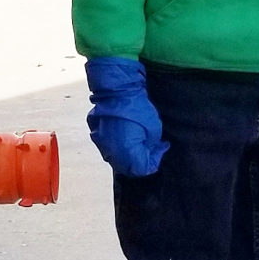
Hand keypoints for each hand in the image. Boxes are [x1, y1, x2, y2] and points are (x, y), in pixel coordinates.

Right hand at [84, 56, 165, 176]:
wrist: (117, 90)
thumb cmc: (137, 108)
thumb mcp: (154, 128)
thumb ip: (152, 145)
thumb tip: (151, 148)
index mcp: (125, 154)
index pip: (142, 168)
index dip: (155, 160)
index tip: (162, 148)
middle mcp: (110, 153)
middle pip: (128, 167)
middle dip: (142, 161)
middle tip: (152, 149)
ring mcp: (101, 144)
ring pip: (116, 159)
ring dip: (129, 156)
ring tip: (140, 144)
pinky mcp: (96, 134)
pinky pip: (108, 147)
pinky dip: (118, 148)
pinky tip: (127, 138)